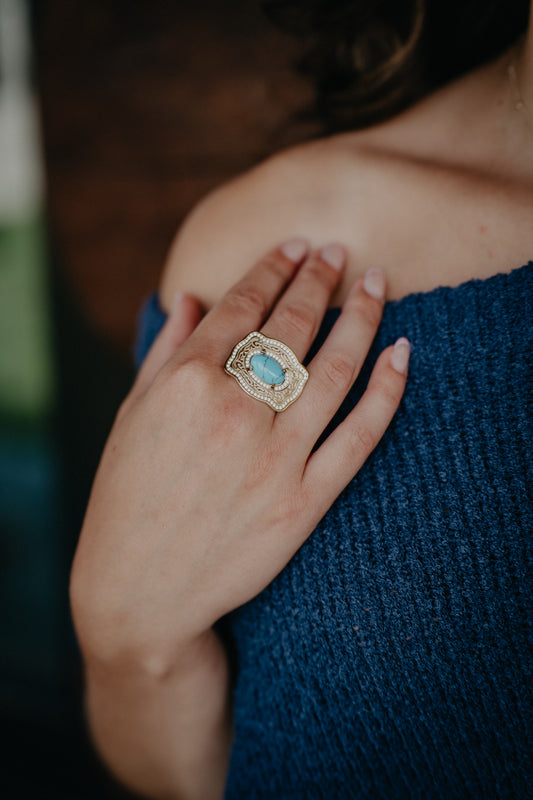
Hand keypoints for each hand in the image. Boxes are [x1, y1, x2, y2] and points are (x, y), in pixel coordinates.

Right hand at [70, 239, 408, 676]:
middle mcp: (234, 411)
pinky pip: (360, 435)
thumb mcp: (131, 416)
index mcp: (185, 383)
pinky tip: (402, 353)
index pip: (243, 305)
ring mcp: (274, 457)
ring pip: (336, 369)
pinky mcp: (304, 500)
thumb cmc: (126, 498)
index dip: (274, 267)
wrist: (139, 592)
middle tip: (339, 253)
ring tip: (378, 283)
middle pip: (293, 326)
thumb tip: (187, 295)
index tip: (296, 247)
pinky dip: (388, 390)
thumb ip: (163, 351)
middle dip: (320, 278)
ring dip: (363, 317)